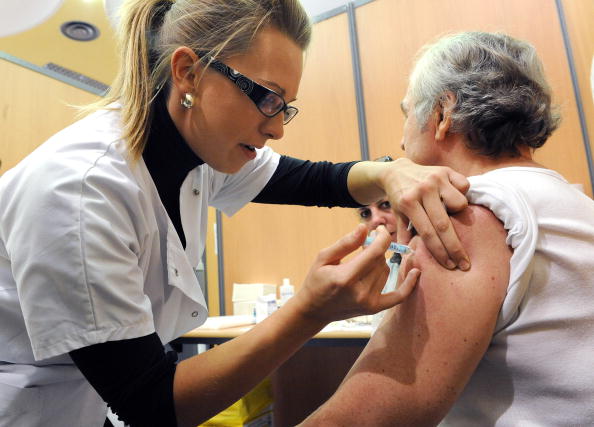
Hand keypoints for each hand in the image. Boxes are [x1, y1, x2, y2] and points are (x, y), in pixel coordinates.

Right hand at [293, 224, 419, 322]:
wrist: (314, 311)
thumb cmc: (316, 281)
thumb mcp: (323, 258)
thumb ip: (345, 243)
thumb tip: (364, 228)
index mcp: (346, 277)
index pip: (375, 252)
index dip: (382, 236)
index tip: (380, 228)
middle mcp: (360, 291)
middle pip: (381, 260)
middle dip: (376, 248)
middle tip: (365, 244)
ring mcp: (369, 302)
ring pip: (386, 271)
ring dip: (380, 262)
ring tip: (365, 260)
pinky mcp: (374, 308)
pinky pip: (398, 296)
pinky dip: (409, 285)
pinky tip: (415, 271)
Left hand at [382, 158, 470, 269]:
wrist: (397, 171)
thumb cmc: (399, 197)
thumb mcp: (397, 215)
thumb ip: (404, 235)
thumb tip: (409, 257)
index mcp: (408, 203)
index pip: (427, 233)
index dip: (439, 251)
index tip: (450, 265)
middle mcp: (423, 190)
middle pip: (444, 224)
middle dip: (455, 247)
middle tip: (465, 263)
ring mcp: (436, 179)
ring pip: (459, 203)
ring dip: (459, 213)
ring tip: (451, 215)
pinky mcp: (446, 170)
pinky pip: (464, 186)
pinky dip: (462, 193)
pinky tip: (453, 197)